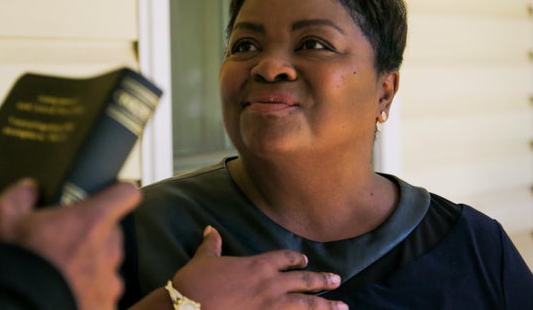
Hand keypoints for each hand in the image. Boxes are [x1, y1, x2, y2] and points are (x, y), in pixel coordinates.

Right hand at [0, 178, 140, 309]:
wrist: (8, 309)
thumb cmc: (7, 264)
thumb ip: (21, 195)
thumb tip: (31, 190)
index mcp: (91, 221)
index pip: (126, 193)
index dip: (116, 193)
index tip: (106, 197)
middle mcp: (107, 251)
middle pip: (112, 233)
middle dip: (92, 236)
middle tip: (63, 244)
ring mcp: (109, 284)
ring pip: (107, 267)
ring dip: (90, 268)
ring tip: (60, 275)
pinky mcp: (105, 308)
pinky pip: (102, 296)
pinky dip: (87, 295)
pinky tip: (63, 294)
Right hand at [173, 226, 347, 309]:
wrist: (189, 308)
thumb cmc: (196, 283)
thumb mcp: (203, 259)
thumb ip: (212, 245)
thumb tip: (210, 230)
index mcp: (257, 266)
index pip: (284, 259)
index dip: (296, 259)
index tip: (304, 260)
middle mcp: (270, 285)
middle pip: (304, 281)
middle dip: (322, 280)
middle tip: (337, 280)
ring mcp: (271, 307)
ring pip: (307, 305)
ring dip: (326, 306)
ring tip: (343, 307)